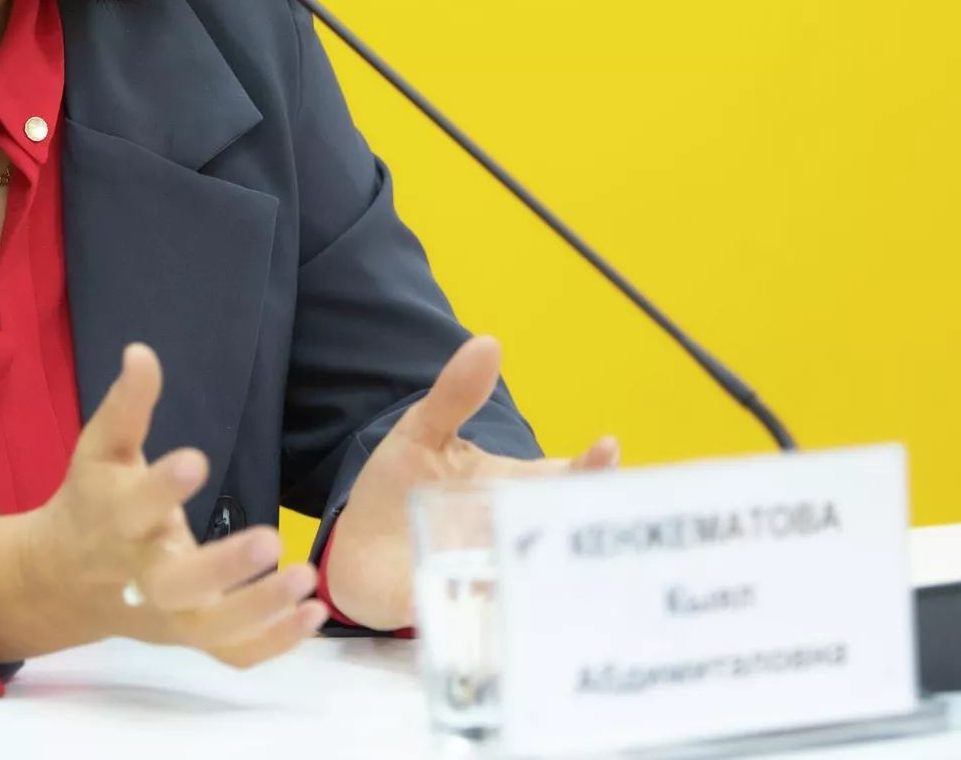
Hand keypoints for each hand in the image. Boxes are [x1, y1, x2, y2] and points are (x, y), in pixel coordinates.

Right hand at [0, 343, 326, 667]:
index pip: (135, 508)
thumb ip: (127, 406)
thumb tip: (142, 351)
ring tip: (306, 578)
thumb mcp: (100, 449)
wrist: (60, 580)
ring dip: (259, 609)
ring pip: (210, 629)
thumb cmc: (90, 502)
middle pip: (176, 586)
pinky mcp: (188, 640)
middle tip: (270, 537)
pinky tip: (312, 615)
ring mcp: (166, 617)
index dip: (162, 487)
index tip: (196, 460)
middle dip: (222, 568)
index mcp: (114, 521)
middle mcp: (139, 576)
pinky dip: (272, 644)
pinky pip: (231, 655)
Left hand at [324, 335, 618, 631]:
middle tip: (600, 514)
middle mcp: (511, 536)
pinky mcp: (453, 608)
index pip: (565, 482)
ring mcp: (488, 575)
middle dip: (586, 527)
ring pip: (536, 578)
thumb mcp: (422, 433)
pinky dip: (495, 612)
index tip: (607, 449)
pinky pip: (484, 617)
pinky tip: (499, 600)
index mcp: (512, 491)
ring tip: (557, 557)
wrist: (352, 547)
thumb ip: (454, 396)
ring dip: (550, 572)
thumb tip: (488, 342)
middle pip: (562, 533)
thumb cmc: (397, 487)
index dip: (592, 469)